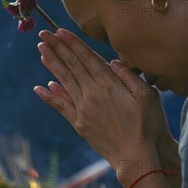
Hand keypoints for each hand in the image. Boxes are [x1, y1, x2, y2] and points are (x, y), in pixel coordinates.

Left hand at [34, 29, 166, 171]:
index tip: (60, 31)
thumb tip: (114, 61)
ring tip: (41, 50)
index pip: (87, 58)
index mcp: (109, 85)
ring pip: (64, 81)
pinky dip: (50, 96)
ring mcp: (83, 109)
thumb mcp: (148, 96)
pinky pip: (60, 106)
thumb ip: (130, 76)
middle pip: (71, 66)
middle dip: (57, 48)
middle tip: (43, 33)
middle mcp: (92, 94)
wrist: (134, 156)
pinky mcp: (79, 124)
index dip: (72, 43)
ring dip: (52, 65)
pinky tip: (40, 87)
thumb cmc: (147, 126)